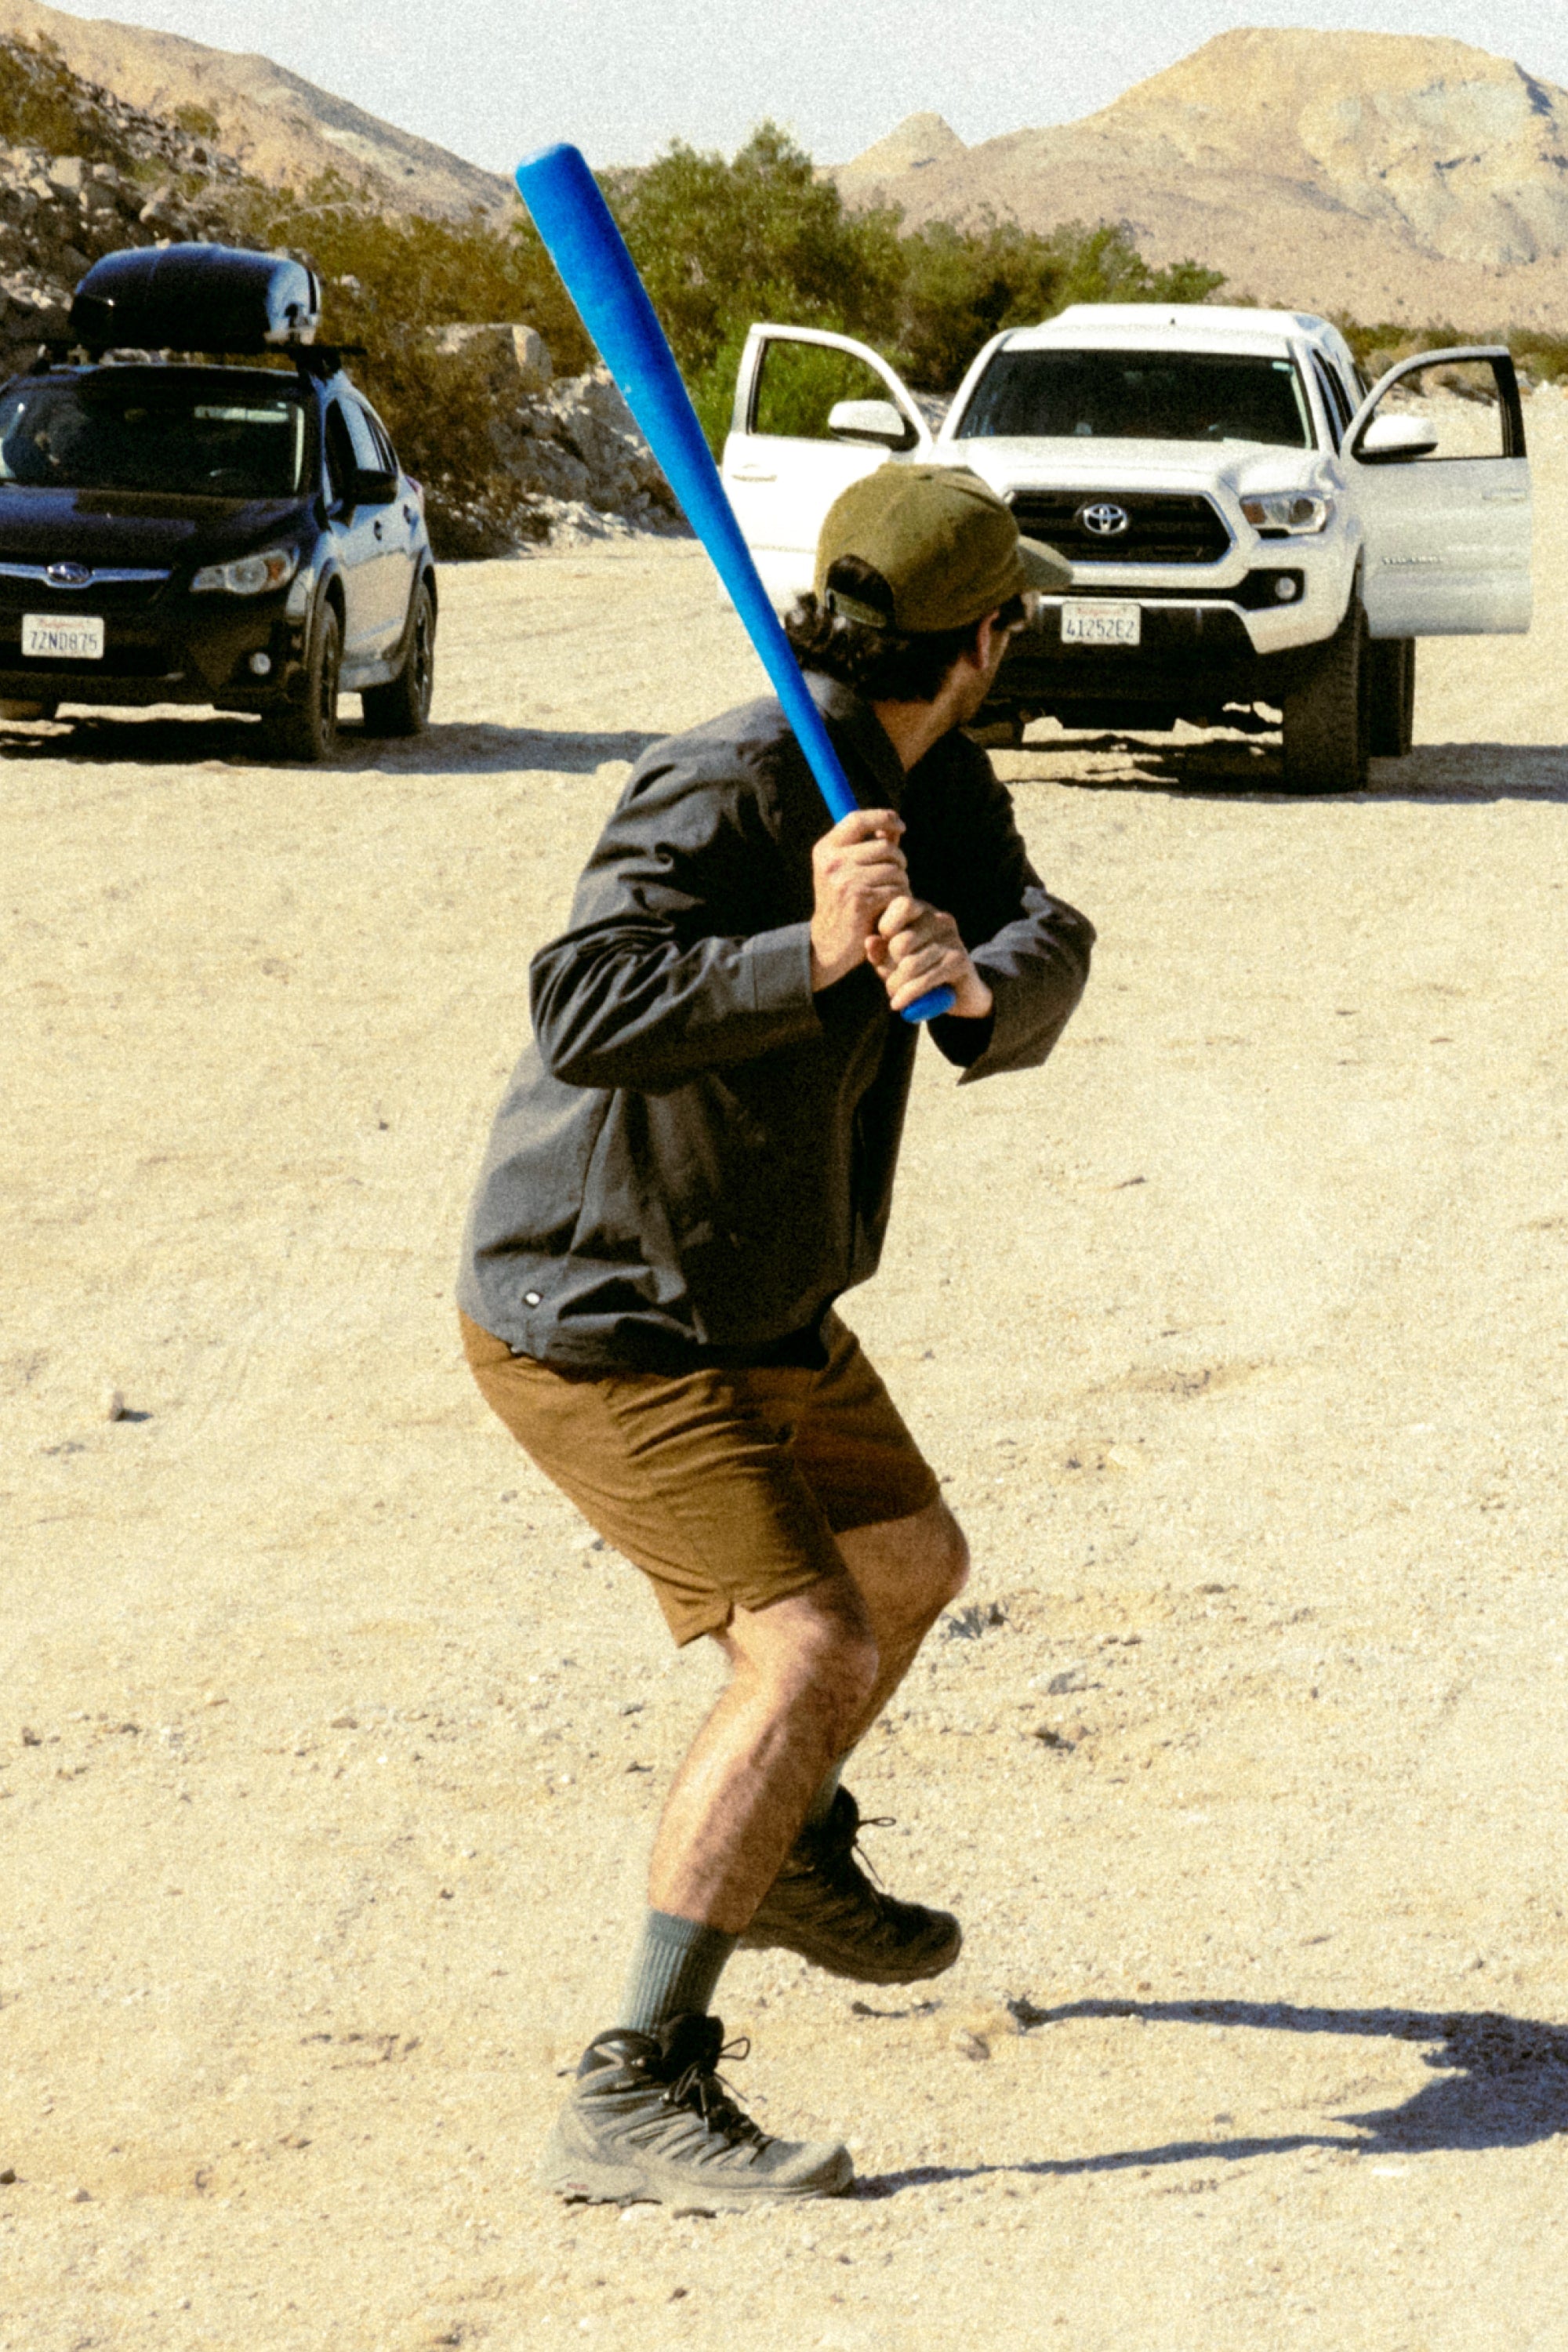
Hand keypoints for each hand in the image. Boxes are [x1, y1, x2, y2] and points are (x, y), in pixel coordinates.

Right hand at [810, 808, 907, 990]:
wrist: (827, 943)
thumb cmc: (843, 903)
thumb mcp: (846, 870)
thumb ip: (868, 846)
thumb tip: (893, 826)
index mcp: (826, 849)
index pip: (858, 819)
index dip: (884, 817)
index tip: (900, 825)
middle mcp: (833, 862)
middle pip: (885, 846)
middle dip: (898, 861)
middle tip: (894, 877)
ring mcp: (846, 881)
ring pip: (896, 870)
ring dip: (901, 883)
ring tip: (888, 895)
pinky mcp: (862, 901)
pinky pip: (897, 890)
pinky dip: (899, 900)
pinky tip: (888, 909)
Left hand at [867, 895, 994, 1019]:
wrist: (957, 994)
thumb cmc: (918, 970)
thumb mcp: (892, 960)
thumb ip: (879, 950)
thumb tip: (869, 942)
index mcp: (921, 911)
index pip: (902, 905)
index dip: (886, 928)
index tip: (885, 948)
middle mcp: (939, 919)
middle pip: (901, 943)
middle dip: (889, 967)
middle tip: (890, 981)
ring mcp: (952, 939)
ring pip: (910, 965)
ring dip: (896, 986)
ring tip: (894, 995)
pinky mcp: (959, 961)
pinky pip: (924, 980)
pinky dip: (907, 995)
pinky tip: (898, 1004)